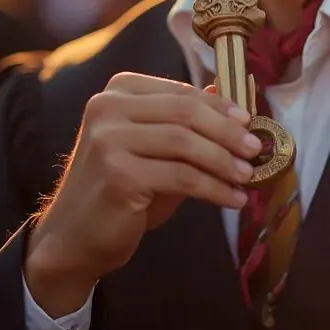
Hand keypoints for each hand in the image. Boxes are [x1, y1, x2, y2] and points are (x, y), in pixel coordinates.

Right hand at [24, 73, 260, 316]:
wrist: (73, 238)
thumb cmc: (120, 190)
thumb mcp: (154, 147)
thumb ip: (185, 123)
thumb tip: (231, 99)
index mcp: (118, 91)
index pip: (180, 92)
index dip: (220, 106)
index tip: (250, 121)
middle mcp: (108, 107)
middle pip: (185, 112)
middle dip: (227, 131)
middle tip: (256, 148)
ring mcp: (109, 140)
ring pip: (185, 143)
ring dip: (224, 161)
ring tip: (248, 177)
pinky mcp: (118, 174)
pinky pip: (181, 177)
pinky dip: (213, 188)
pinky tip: (232, 199)